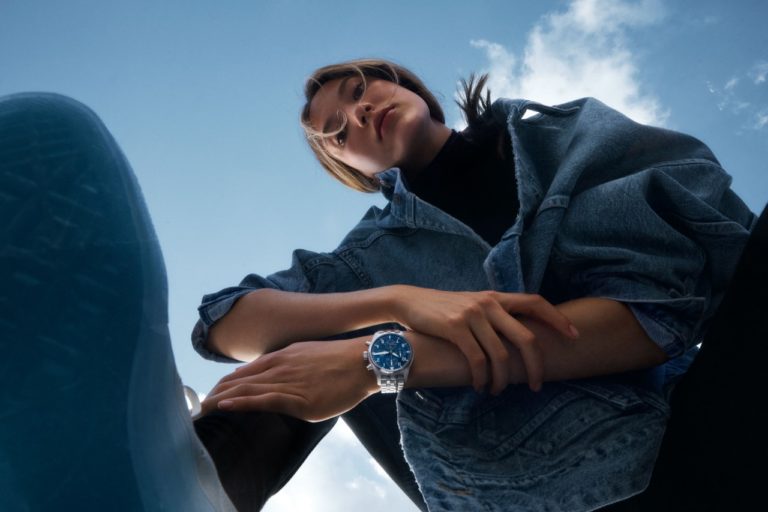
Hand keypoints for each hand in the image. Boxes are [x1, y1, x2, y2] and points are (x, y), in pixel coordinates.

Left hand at [199, 339, 376, 421]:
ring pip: (245, 390)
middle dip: (217, 393)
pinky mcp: (296, 398)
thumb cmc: (341, 361)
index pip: (245, 371)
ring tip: (202, 408)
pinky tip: (223, 405)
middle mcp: (279, 367)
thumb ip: (288, 366)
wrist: (363, 362)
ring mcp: (287, 382)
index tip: (214, 394)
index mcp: (282, 356)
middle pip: (239, 380)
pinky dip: (239, 402)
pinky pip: (261, 399)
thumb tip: (274, 378)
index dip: (227, 383)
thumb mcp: (308, 355)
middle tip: (199, 405)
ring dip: (221, 399)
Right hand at [390, 286, 578, 393]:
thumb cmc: (443, 309)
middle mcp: (488, 304)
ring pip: (501, 355)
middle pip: (525, 337)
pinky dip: (481, 378)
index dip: (557, 319)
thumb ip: (494, 316)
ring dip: (503, 379)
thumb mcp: (472, 305)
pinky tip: (479, 386)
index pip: (535, 302)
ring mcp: (472, 315)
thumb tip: (517, 339)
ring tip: (498, 391)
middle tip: (536, 385)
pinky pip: (477, 360)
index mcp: (496, 297)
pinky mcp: (455, 328)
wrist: (409, 301)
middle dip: (535, 365)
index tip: (574, 336)